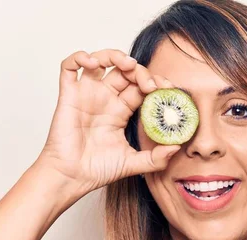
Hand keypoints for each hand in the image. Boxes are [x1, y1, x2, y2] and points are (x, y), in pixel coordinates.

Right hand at [35, 49, 180, 197]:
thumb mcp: (134, 164)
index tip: (167, 89)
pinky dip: (79, 57)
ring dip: (114, 55)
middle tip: (150, 84)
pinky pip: (69, 67)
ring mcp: (87, 95)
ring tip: (127, 64)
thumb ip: (156, 158)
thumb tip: (178, 147)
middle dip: (140, 71)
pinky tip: (92, 62)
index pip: (140, 86)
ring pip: (100, 61)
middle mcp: (105, 99)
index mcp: (121, 111)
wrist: (72, 177)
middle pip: (124, 71)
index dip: (154, 82)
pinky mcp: (68, 95)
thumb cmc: (97, 170)